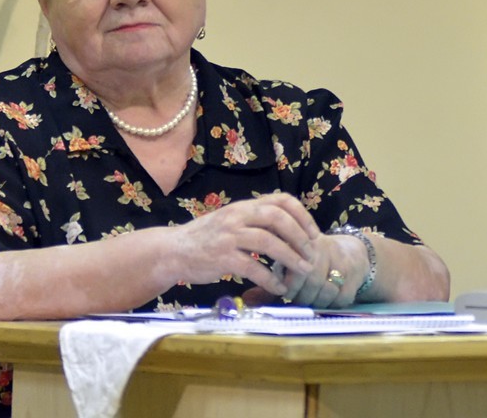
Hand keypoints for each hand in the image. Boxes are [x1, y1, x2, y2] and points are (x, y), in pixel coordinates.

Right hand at [173, 192, 319, 295]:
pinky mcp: (222, 257)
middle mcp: (238, 216)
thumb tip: (289, 228)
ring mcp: (230, 236)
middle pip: (279, 218)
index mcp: (244, 206)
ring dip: (290, 258)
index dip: (302, 215)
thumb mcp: (231, 220)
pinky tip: (279, 287)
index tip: (314, 233)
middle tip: (311, 254)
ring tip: (302, 270)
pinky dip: (270, 279)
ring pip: (269, 242)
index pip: (281, 200)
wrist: (172, 251)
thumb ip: (255, 220)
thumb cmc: (206, 238)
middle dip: (300, 237)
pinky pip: (253, 267)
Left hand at [277, 231, 373, 307]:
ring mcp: (343, 265)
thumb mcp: (292, 261)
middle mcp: (327, 252)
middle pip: (312, 282)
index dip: (290, 285)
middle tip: (295, 299)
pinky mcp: (355, 278)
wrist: (351, 252)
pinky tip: (324, 300)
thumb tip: (247, 299)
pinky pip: (340, 299)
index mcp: (308, 244)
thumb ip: (271, 280)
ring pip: (326, 292)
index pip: (298, 267)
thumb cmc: (313, 260)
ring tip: (309, 300)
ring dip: (315, 302)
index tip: (285, 292)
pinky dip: (331, 304)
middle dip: (301, 296)